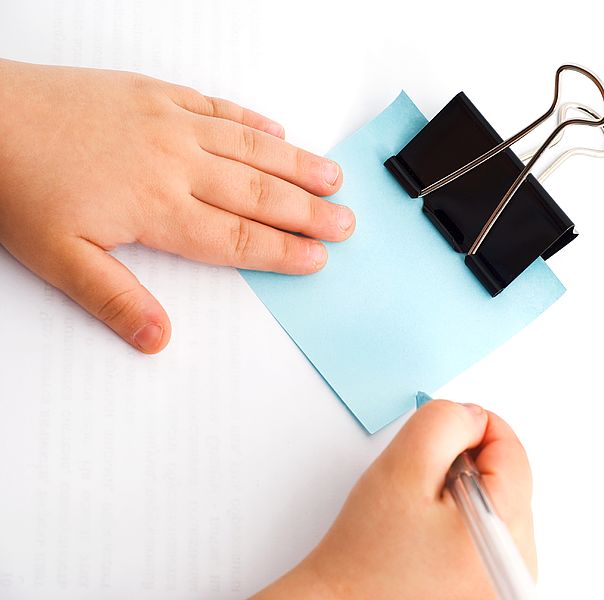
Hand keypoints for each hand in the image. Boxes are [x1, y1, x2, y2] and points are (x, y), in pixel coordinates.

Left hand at [0, 59, 353, 352]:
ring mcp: (170, 122)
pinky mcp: (155, 93)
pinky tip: (277, 129)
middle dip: (308, 212)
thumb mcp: (58, 259)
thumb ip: (115, 299)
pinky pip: (218, 106)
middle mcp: (176, 163)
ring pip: (250, 147)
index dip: (284, 251)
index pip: (238, 237)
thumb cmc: (18, 183)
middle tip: (346, 222)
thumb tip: (157, 339)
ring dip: (296, 164)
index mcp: (158, 208)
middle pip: (259, 193)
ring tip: (333, 177)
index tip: (318, 258)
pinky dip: (252, 119)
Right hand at [256, 401, 536, 599]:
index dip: (471, 426)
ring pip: (495, 505)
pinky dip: (459, 523)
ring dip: (460, 495)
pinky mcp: (490, 589)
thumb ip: (443, 425)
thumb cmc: (366, 555)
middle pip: (506, 478)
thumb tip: (472, 417)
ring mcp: (506, 580)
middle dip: (463, 465)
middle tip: (418, 485)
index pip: (511, 450)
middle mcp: (519, 563)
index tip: (439, 431)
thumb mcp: (401, 467)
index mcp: (504, 530)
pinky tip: (426, 540)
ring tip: (418, 518)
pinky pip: (487, 534)